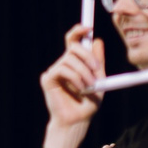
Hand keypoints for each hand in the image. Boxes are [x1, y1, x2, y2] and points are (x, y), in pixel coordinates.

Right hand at [41, 25, 103, 147]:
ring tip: (90, 86)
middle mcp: (63, 64)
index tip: (87, 27)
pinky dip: (75, 78)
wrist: (78, 120)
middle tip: (97, 67)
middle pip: (73, 47)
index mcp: (75, 63)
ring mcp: (55, 71)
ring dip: (84, 72)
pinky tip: (79, 89)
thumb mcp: (99, 80)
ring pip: (69, 59)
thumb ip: (98, 62)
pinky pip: (62, 70)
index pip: (73, 41)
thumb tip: (97, 41)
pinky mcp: (48, 78)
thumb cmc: (88, 103)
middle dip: (87, 55)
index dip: (78, 31)